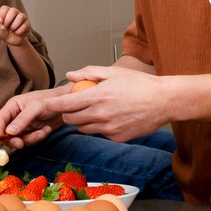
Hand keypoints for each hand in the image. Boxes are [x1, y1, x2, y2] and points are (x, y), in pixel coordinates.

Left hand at [0, 6, 30, 45]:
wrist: (11, 40)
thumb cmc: (3, 31)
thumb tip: (0, 20)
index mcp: (6, 11)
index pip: (4, 8)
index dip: (2, 15)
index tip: (0, 23)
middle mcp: (15, 12)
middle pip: (13, 11)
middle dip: (8, 21)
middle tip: (5, 28)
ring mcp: (22, 17)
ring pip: (20, 17)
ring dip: (14, 26)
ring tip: (11, 30)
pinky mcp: (27, 23)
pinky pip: (25, 25)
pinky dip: (19, 31)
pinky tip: (17, 33)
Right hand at [0, 87, 68, 148]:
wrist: (67, 105)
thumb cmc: (50, 100)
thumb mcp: (35, 107)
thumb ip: (22, 119)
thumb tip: (9, 132)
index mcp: (13, 106)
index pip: (0, 119)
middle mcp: (16, 116)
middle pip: (7, 133)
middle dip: (14, 140)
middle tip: (21, 143)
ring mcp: (24, 125)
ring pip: (19, 139)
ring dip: (31, 138)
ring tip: (43, 131)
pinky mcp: (32, 132)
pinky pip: (30, 140)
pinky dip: (38, 137)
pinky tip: (46, 130)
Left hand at [45, 66, 168, 141]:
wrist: (164, 101)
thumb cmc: (140, 84)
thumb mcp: (114, 72)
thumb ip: (89, 73)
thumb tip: (70, 76)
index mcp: (97, 97)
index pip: (66, 104)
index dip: (53, 105)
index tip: (45, 104)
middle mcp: (101, 115)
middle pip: (71, 119)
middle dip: (68, 113)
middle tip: (74, 105)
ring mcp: (109, 129)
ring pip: (84, 128)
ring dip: (83, 120)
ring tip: (95, 109)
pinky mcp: (117, 138)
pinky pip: (100, 133)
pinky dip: (100, 126)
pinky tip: (112, 116)